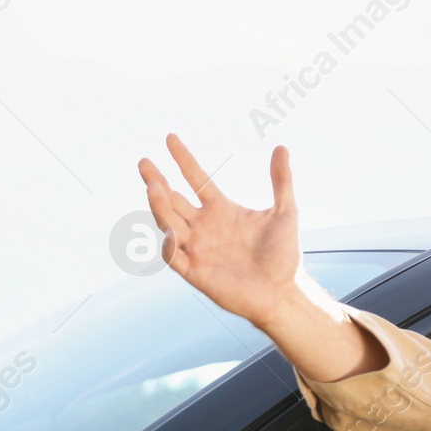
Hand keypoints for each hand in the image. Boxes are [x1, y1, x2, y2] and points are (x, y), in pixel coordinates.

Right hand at [137, 133, 302, 327]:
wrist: (284, 292)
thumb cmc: (284, 255)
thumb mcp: (285, 212)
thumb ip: (281, 181)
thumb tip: (282, 147)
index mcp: (221, 210)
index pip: (196, 179)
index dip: (183, 159)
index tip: (170, 138)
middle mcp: (204, 227)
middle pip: (172, 200)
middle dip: (157, 182)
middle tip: (145, 163)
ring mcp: (197, 248)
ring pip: (169, 223)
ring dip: (159, 206)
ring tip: (153, 186)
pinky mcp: (195, 272)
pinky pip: (173, 256)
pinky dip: (168, 243)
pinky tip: (167, 230)